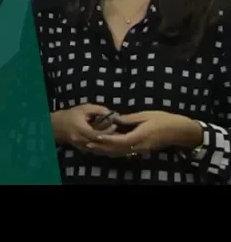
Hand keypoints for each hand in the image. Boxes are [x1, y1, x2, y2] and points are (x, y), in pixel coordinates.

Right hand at [51, 104, 116, 150]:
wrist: (57, 125)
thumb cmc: (71, 115)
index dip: (108, 131)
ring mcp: (81, 146)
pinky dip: (101, 146)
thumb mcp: (84, 108)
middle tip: (118, 132)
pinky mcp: (82, 149)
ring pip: (98, 148)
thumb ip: (98, 109)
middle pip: (99, 143)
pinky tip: (106, 141)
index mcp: (81, 129)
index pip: (98, 134)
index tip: (115, 125)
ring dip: (106, 143)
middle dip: (109, 138)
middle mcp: (81, 140)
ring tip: (114, 137)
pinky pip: (94, 149)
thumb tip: (112, 113)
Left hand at [86, 111, 202, 157]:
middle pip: (117, 150)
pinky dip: (114, 150)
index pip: (120, 140)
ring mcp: (141, 150)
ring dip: (106, 151)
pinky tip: (106, 147)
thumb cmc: (164, 120)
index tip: (96, 136)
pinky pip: (125, 152)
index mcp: (140, 136)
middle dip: (102, 148)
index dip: (107, 139)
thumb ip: (130, 119)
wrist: (180, 131)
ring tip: (93, 147)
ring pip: (120, 153)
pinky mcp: (142, 150)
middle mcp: (139, 146)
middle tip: (88, 144)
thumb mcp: (146, 115)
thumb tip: (116, 119)